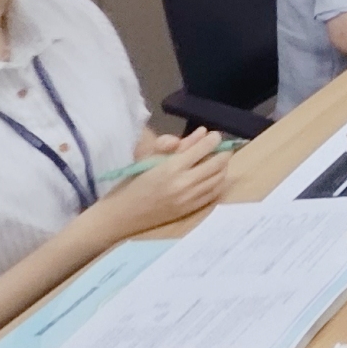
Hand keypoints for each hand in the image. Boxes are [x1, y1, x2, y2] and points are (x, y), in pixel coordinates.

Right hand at [90, 127, 229, 239]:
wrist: (123, 214)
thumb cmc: (133, 182)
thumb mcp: (150, 158)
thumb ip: (177, 145)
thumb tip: (202, 133)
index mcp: (172, 167)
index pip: (203, 149)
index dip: (214, 139)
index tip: (215, 135)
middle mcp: (184, 183)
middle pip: (217, 163)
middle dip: (223, 152)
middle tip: (220, 147)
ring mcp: (189, 199)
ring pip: (219, 178)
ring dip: (223, 166)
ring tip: (218, 160)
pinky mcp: (191, 210)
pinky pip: (214, 193)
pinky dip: (218, 182)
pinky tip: (213, 176)